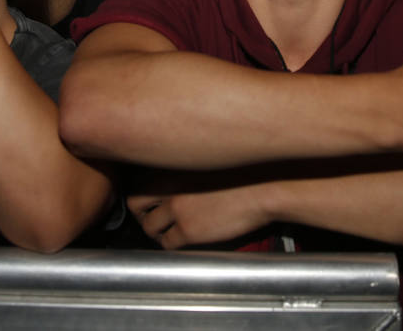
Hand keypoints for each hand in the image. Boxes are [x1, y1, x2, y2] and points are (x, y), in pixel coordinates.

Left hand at [127, 171, 270, 249]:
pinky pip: (168, 243)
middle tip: (151, 216)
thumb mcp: (211, 157)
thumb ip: (190, 164)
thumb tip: (181, 173)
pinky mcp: (190, 230)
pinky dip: (170, 244)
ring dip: (155, 231)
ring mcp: (178, 208)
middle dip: (141, 212)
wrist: (267, 185)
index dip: (143, 189)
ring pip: (149, 227)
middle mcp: (170, 185)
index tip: (149, 196)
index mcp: (175, 164)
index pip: (141, 177)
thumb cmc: (248, 169)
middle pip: (135, 202)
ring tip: (167, 232)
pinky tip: (181, 241)